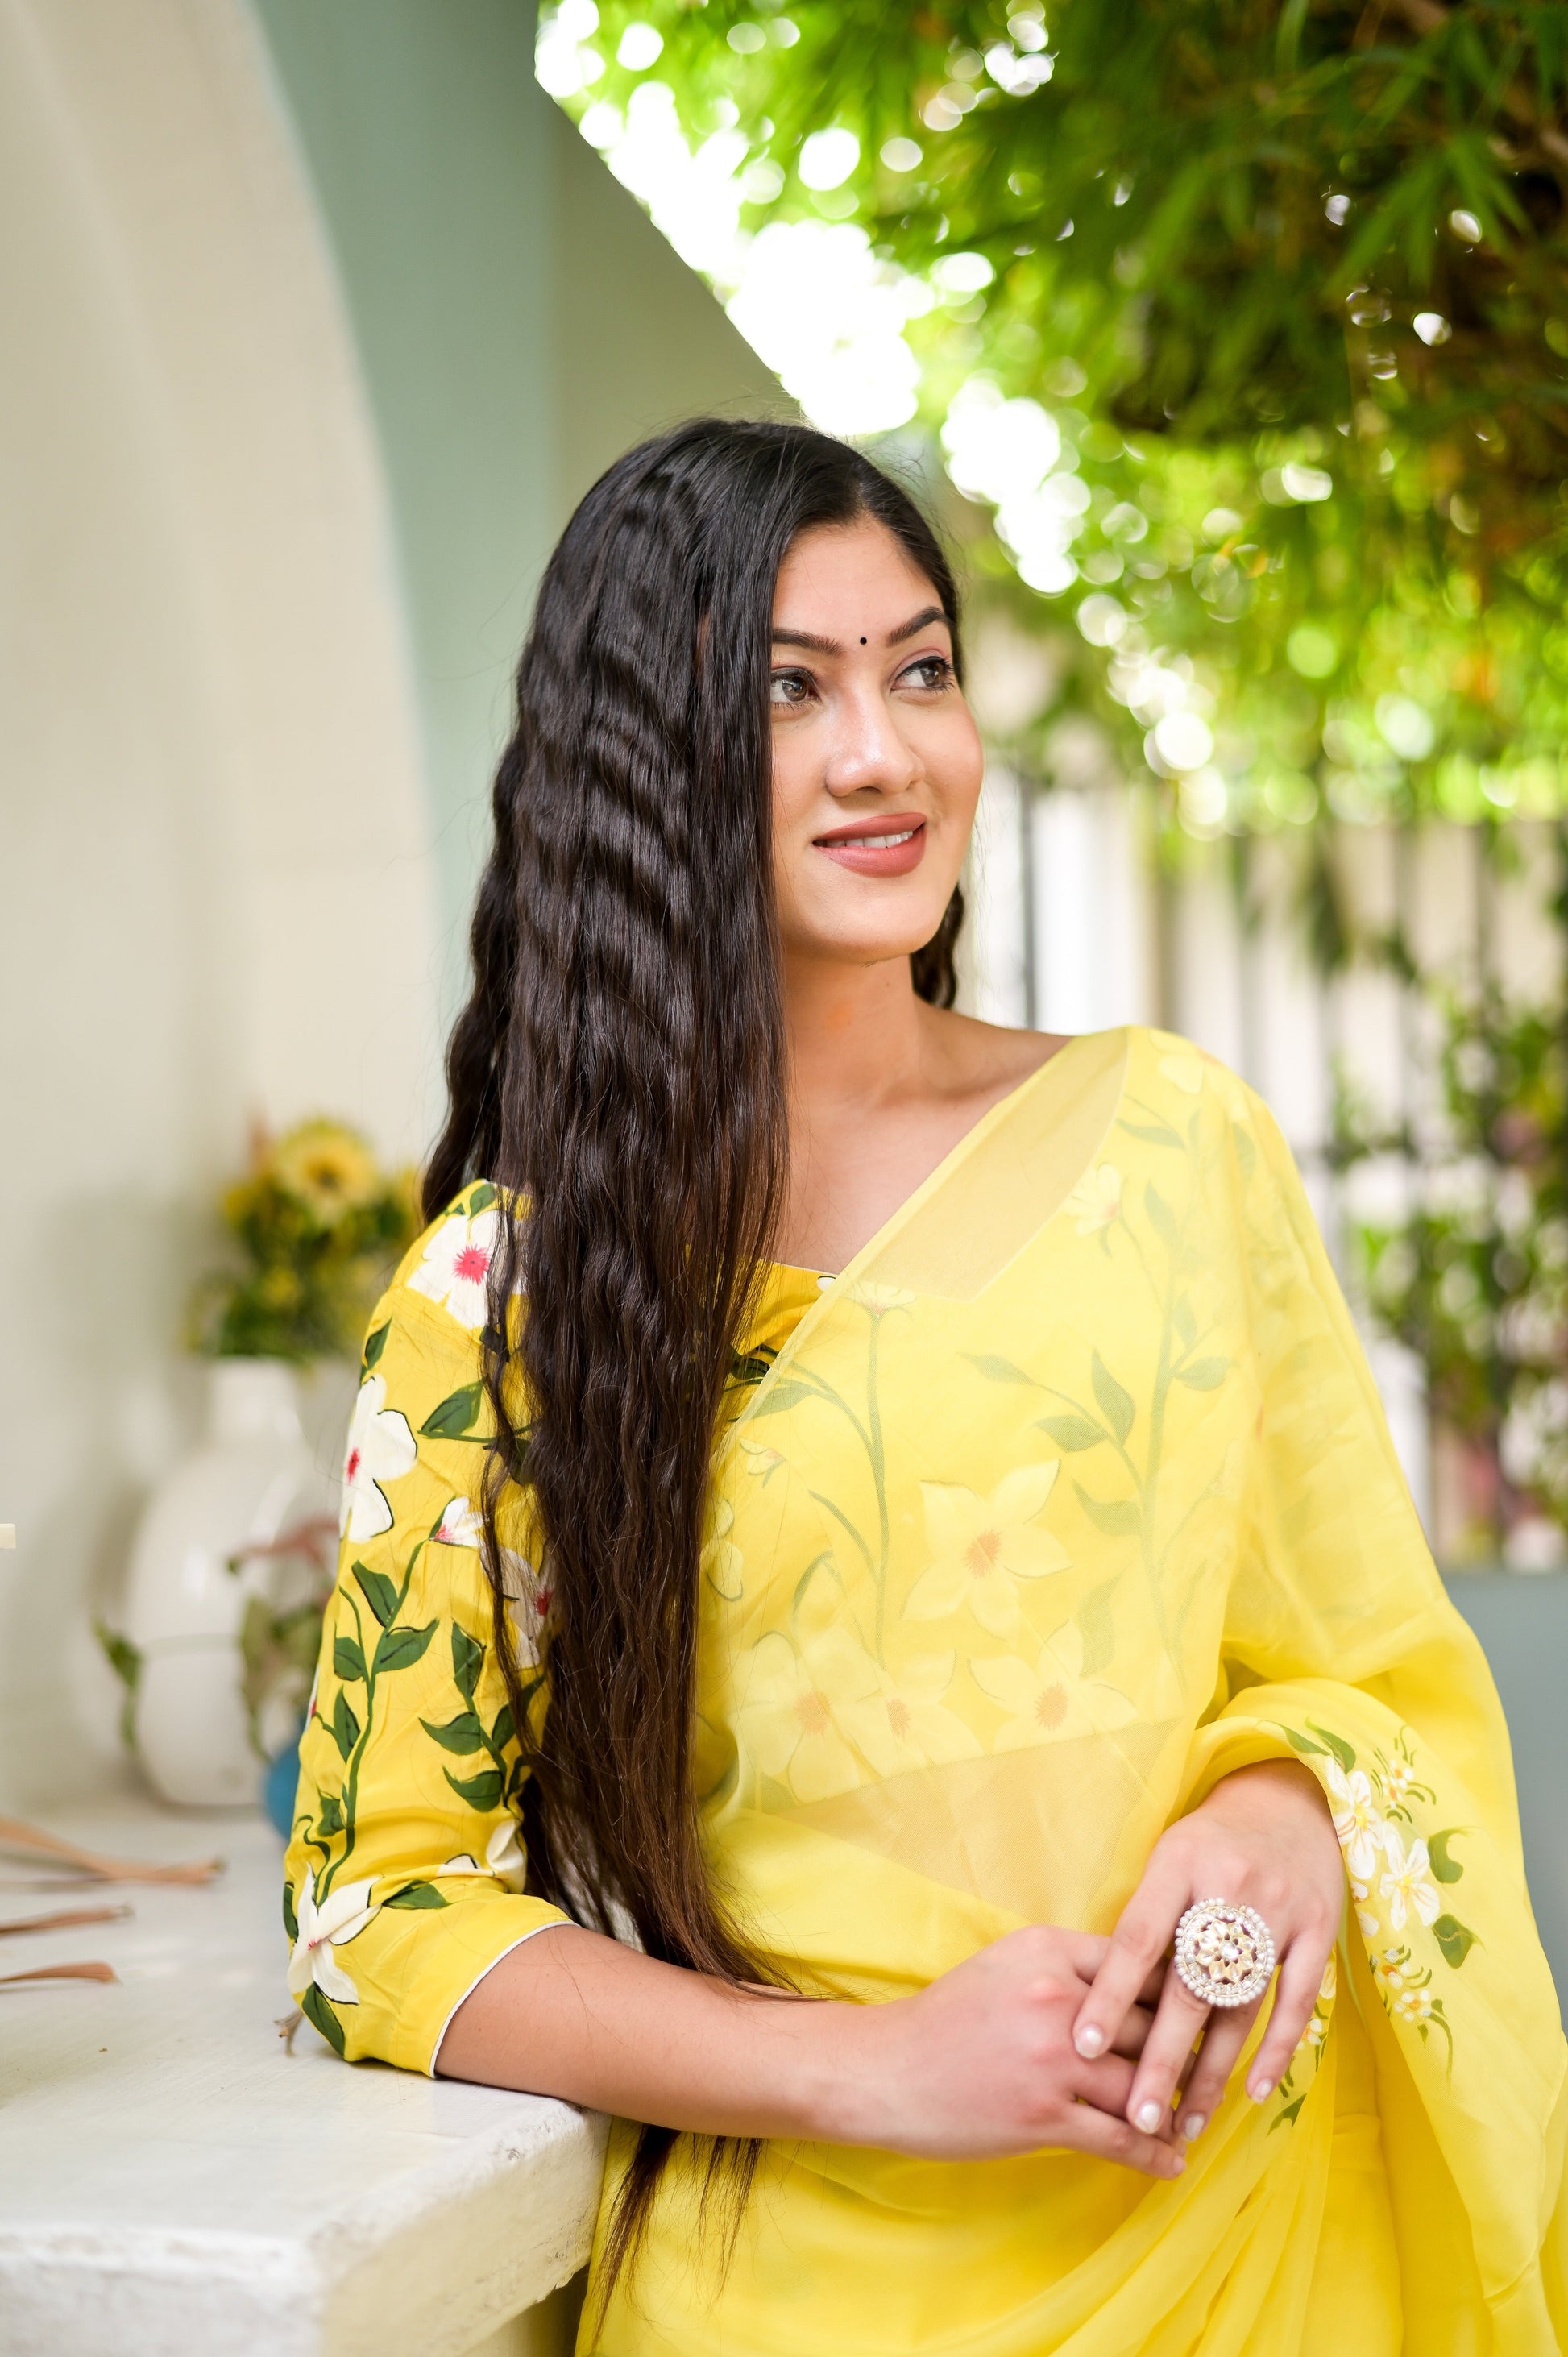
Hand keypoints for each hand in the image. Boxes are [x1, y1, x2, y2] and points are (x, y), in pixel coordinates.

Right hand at [836, 1923, 1183, 2176]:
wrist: (885, 2071)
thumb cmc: (947, 2018)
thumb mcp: (1004, 1965)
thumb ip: (1065, 1965)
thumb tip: (1132, 1982)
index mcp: (1047, 1949)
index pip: (1137, 1966)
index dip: (1175, 1992)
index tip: (1201, 2012)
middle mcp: (1056, 1997)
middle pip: (1150, 2024)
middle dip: (1185, 2053)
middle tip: (1212, 2073)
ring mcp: (1051, 2058)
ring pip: (1142, 2084)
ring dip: (1175, 2110)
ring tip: (1194, 2122)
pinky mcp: (1042, 2115)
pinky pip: (1119, 2138)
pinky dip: (1154, 2155)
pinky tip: (1172, 2164)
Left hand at [1070, 1762, 1342, 2147]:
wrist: (1292, 1801)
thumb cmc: (1211, 1841)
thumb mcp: (1167, 1857)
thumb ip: (1145, 1919)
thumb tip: (1104, 2000)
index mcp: (1178, 1863)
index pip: (1137, 1939)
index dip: (1109, 1996)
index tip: (1081, 2047)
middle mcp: (1229, 1886)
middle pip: (1189, 1987)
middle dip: (1160, 2059)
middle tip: (1137, 2117)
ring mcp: (1280, 1910)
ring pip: (1240, 2006)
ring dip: (1212, 2072)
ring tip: (1186, 2125)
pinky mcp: (1319, 1930)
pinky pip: (1296, 2004)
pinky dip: (1275, 2052)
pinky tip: (1251, 2093)